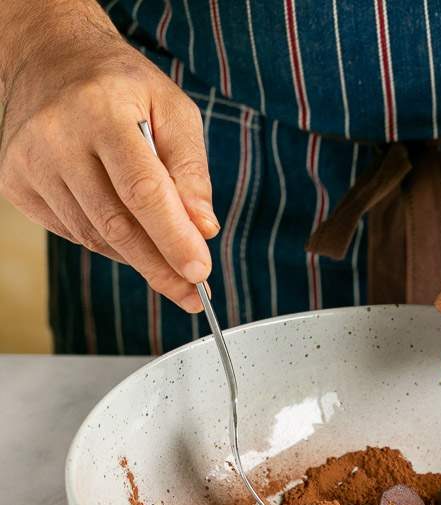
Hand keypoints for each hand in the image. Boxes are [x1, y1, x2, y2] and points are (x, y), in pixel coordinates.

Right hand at [0, 1, 217, 311]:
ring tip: (166, 260)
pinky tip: (124, 229)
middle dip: (159, 267)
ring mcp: (29, 161)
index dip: (173, 239)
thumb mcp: (172, 109)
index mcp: (101, 109)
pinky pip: (73, 233)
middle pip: (116, 225)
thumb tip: (203, 229)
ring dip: (137, 257)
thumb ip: (191, 169)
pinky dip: (106, 242)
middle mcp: (56, 135)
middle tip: (192, 293)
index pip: (142, 191)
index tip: (199, 274)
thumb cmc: (121, 86)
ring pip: (93, 236)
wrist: (50, 57)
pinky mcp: (15, 182)